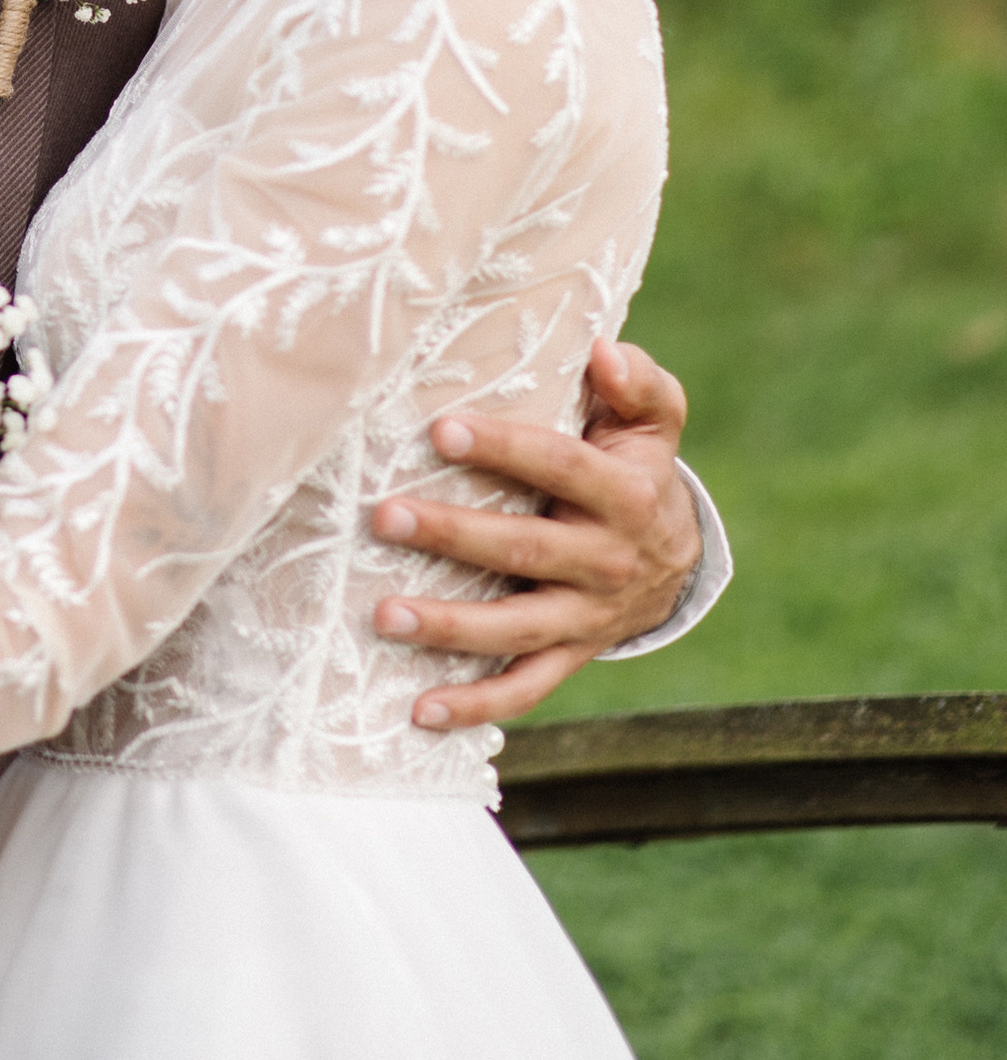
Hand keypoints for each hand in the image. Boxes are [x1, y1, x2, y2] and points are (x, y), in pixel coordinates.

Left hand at [370, 338, 701, 732]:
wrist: (676, 555)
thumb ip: (636, 382)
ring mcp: (588, 617)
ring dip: (449, 627)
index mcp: (626, 495)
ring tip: (384, 614)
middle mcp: (607, 562)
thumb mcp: (654, 418)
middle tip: (385, 516)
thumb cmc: (638, 462)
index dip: (505, 449)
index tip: (441, 429)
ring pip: (516, 628)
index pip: (561, 467)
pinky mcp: (570, 655)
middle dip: (453, 534)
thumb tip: (602, 349)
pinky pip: (525, 686)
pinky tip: (418, 710)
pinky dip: (477, 705)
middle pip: (525, 550)